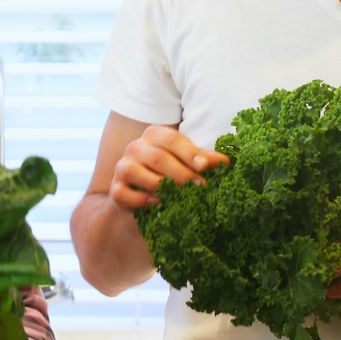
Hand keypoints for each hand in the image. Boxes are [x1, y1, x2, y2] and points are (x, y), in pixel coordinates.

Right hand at [109, 125, 228, 210]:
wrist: (141, 199)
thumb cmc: (169, 176)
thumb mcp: (187, 165)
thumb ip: (202, 161)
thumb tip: (225, 162)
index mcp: (154, 135)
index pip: (171, 139)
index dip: (189, 152)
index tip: (205, 166)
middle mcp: (135, 147)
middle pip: (157, 157)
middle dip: (181, 174)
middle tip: (201, 188)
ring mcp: (122, 167)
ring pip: (135, 171)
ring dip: (159, 185)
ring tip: (179, 197)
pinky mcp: (115, 189)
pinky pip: (123, 193)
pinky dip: (140, 199)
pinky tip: (156, 203)